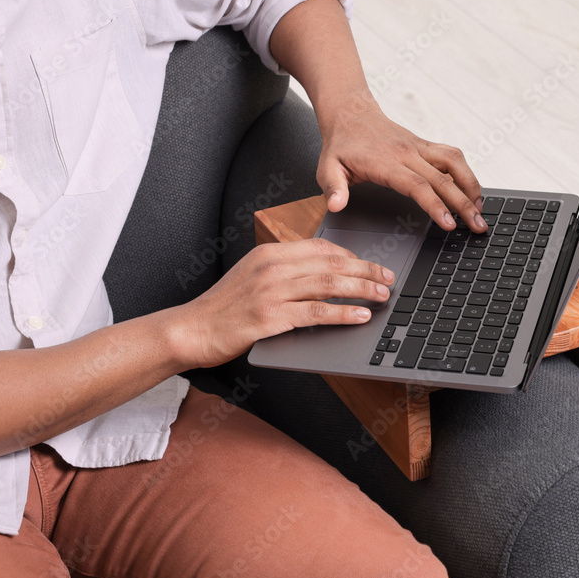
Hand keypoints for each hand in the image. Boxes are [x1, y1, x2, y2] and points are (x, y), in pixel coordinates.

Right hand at [171, 239, 393, 368]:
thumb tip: (322, 275)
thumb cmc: (223, 307)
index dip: (352, 255)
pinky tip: (360, 315)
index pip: (321, 248)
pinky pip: (316, 312)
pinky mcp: (271, 317)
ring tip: (382, 295)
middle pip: (331, 263)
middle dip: (366, 270)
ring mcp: (271, 291)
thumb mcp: (253, 277)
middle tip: (387, 278)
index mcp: (270, 253)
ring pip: (329, 284)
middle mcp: (272, 267)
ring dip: (361, 289)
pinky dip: (343, 312)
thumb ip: (284, 271)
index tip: (371, 264)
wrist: (191, 329)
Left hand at [316, 97, 487, 233]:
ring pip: (455, 163)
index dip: (436, 205)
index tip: (450, 224)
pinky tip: (472, 190)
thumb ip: (333, 187)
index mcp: (387, 162)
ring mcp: (419, 147)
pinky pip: (452, 156)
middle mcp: (408, 153)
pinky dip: (466, 173)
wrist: (350, 113)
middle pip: (444, 179)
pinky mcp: (425, 145)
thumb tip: (336, 205)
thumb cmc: (340, 144)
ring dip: (472, 186)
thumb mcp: (326, 167)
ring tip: (481, 209)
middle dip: (465, 204)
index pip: (418, 186)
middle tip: (479, 226)